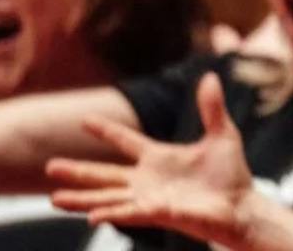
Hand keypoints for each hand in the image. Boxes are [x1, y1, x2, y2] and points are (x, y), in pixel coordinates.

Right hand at [46, 74, 258, 245]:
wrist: (242, 207)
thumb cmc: (230, 175)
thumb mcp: (222, 135)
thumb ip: (211, 108)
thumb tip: (210, 76)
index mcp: (158, 157)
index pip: (125, 141)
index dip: (106, 130)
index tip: (84, 119)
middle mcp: (147, 179)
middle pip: (104, 174)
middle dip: (77, 171)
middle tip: (49, 166)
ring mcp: (149, 198)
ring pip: (107, 198)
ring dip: (81, 199)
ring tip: (54, 198)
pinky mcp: (158, 213)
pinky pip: (129, 213)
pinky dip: (110, 213)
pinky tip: (90, 216)